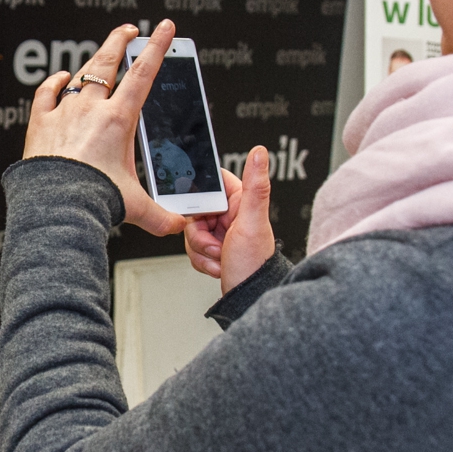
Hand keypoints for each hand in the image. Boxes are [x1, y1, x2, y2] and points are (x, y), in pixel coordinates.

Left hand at [22, 19, 187, 236]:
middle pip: (108, 63)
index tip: (163, 28)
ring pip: (80, 75)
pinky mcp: (40, 123)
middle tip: (128, 28)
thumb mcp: (135, 206)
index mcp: (118, 120)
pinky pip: (46, 94)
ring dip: (93, 60)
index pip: (143, 74)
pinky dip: (54, 82)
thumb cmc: (93, 199)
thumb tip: (179, 225)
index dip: (156, 47)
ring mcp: (64, 113)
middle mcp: (91, 109)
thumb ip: (161, 216)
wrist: (55, 203)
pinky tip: (60, 78)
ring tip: (102, 51)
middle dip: (120, 41)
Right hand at [185, 145, 275, 292]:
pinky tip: (217, 266)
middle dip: (199, 232)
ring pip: (192, 231)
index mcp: (241, 202)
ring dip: (201, 249)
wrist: (249, 299)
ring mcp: (222, 233)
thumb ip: (255, 186)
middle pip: (196, 210)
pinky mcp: (214, 249)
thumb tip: (260, 153)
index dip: (202, 196)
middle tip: (215, 243)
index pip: (213, 183)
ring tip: (219, 257)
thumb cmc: (254, 265)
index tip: (201, 210)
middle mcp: (231, 215)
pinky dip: (202, 260)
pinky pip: (194, 248)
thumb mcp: (251, 222)